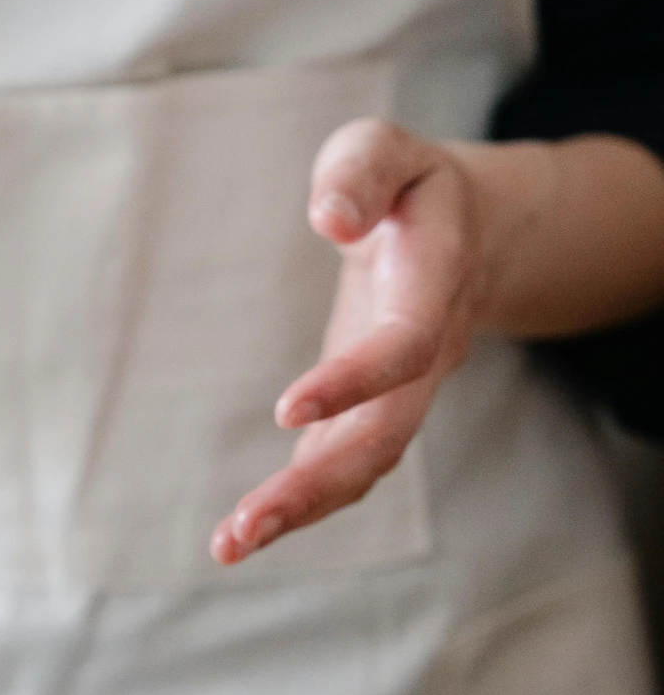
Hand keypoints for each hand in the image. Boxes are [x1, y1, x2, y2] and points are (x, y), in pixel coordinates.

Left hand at [211, 119, 484, 564]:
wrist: (467, 228)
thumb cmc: (407, 184)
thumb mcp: (385, 149)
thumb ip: (360, 172)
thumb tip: (329, 217)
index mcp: (434, 285)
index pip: (404, 346)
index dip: (355, 380)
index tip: (287, 407)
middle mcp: (428, 354)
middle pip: (386, 436)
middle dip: (317, 485)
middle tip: (246, 524)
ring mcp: (404, 392)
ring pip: (366, 465)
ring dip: (301, 510)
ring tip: (228, 545)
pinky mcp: (371, 409)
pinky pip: (344, 465)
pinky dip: (298, 502)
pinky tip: (241, 532)